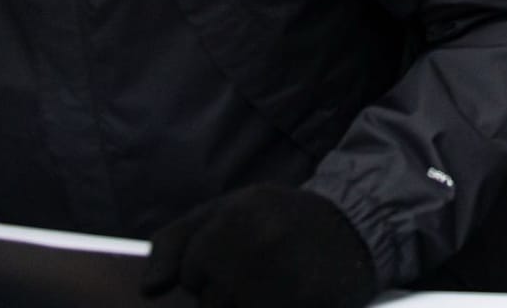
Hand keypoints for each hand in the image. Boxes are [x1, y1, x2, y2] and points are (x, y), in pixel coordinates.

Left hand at [142, 184, 376, 307]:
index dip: (206, 274)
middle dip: (227, 296)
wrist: (357, 225)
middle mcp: (254, 245)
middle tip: (261, 275)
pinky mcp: (298, 305)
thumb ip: (178, 239)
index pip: (189, 274)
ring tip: (274, 286)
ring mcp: (279, 279)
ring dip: (249, 306)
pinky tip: (285, 298)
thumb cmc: (284, 218)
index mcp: (233, 216)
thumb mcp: (230, 208)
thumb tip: (149, 287)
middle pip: (208, 302)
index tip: (235, 261)